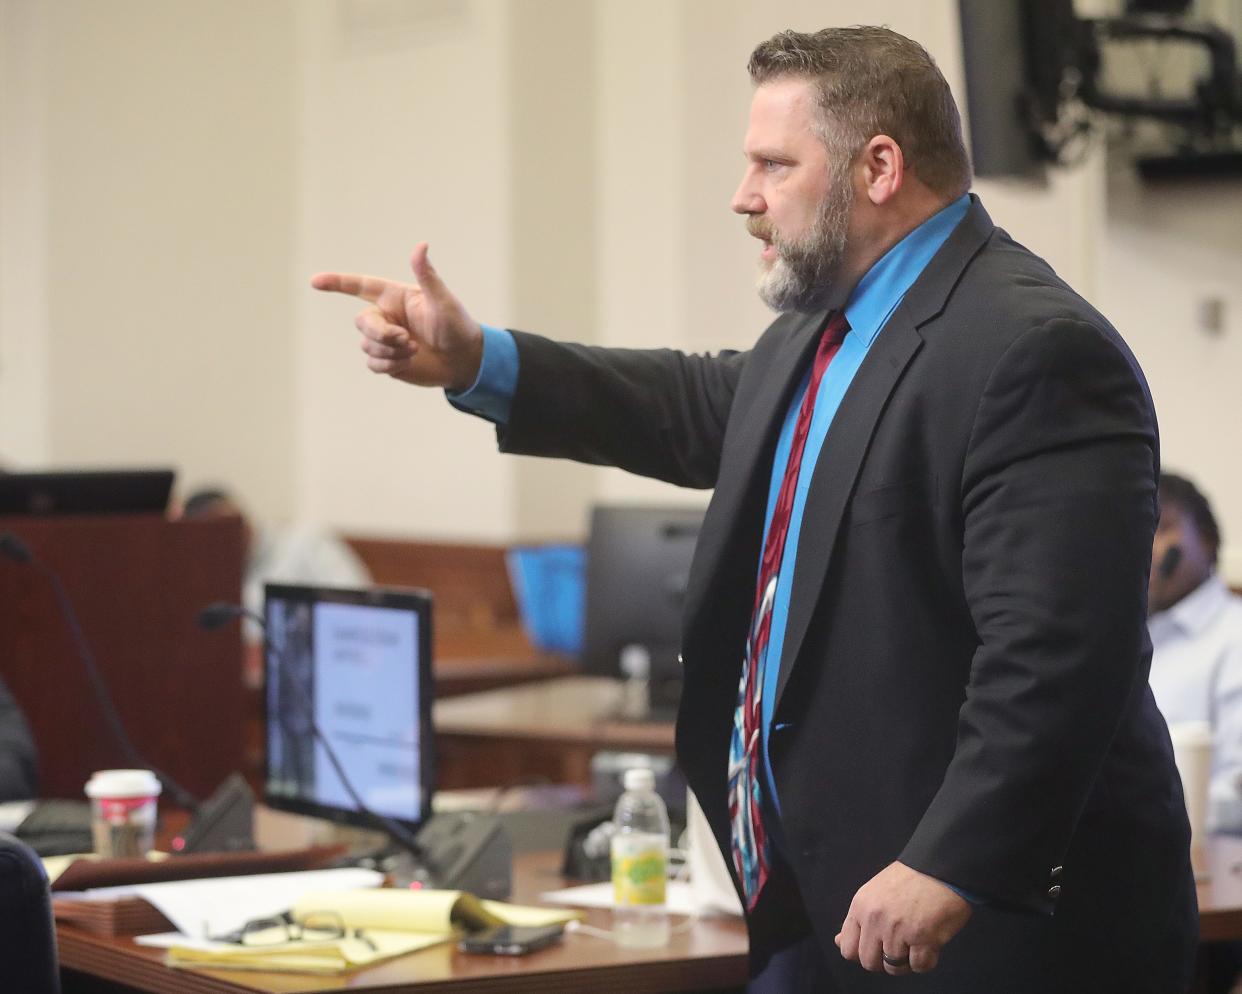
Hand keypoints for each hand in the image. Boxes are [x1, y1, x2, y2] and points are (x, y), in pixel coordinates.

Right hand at [311, 243, 483, 390]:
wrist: (464, 360)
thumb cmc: (457, 326)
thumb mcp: (443, 300)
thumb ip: (427, 275)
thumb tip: (421, 245)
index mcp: (395, 297)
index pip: (360, 286)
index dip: (337, 283)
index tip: (315, 281)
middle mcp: (386, 316)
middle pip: (362, 322)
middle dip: (381, 334)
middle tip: (406, 339)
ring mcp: (385, 340)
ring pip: (367, 345)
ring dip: (390, 351)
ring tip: (414, 350)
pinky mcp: (388, 361)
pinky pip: (373, 364)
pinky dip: (389, 365)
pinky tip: (408, 363)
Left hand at [834, 861, 971, 975]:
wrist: (941, 867)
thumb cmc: (910, 879)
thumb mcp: (874, 892)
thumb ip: (857, 920)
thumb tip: (839, 942)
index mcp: (860, 907)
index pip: (848, 949)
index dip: (863, 953)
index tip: (876, 948)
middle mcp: (875, 920)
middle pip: (869, 963)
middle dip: (883, 961)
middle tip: (898, 946)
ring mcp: (898, 931)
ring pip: (894, 968)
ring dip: (906, 961)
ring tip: (915, 942)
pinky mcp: (923, 938)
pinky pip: (919, 967)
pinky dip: (926, 960)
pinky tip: (929, 942)